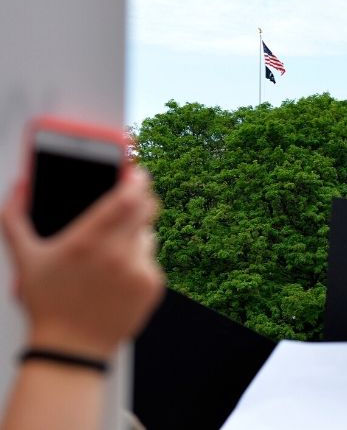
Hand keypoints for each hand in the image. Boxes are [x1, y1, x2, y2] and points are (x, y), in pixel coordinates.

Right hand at [1, 168, 164, 359]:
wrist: (72, 350)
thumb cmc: (47, 305)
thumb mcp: (24, 259)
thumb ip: (15, 216)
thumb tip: (21, 184)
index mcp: (88, 241)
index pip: (128, 195)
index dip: (136, 179)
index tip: (135, 173)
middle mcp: (118, 253)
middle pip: (147, 208)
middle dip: (140, 200)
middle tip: (129, 201)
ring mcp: (139, 270)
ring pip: (148, 234)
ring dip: (135, 234)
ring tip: (110, 253)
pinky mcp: (153, 285)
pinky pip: (151, 259)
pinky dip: (138, 261)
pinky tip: (116, 276)